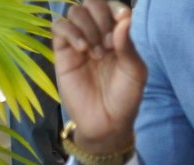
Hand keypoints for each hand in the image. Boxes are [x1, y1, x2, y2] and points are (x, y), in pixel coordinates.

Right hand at [54, 0, 146, 156]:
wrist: (106, 123)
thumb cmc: (125, 98)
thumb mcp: (135, 71)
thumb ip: (128, 44)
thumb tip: (124, 16)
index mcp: (118, 34)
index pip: (112, 6)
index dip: (114, 7)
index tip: (121, 21)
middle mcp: (97, 34)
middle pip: (92, 3)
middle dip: (101, 18)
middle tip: (107, 45)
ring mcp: (78, 43)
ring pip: (75, 12)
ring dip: (87, 28)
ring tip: (96, 53)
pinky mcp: (62, 53)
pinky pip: (59, 27)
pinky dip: (70, 32)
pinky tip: (82, 49)